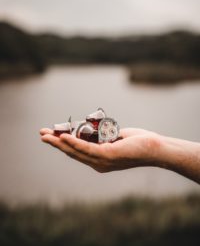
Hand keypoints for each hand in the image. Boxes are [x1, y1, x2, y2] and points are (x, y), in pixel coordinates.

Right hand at [40, 128, 160, 172]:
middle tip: (41, 134)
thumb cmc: (139, 143)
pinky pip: (87, 148)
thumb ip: (104, 137)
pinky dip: (73, 142)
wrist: (156, 149)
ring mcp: (102, 161)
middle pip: (72, 153)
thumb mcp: (117, 138)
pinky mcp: (108, 156)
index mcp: (99, 160)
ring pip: (76, 151)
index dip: (62, 144)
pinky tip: (63, 137)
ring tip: (46, 135)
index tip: (51, 135)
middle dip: (55, 143)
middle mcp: (98, 163)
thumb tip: (96, 131)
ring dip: (59, 142)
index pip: (77, 152)